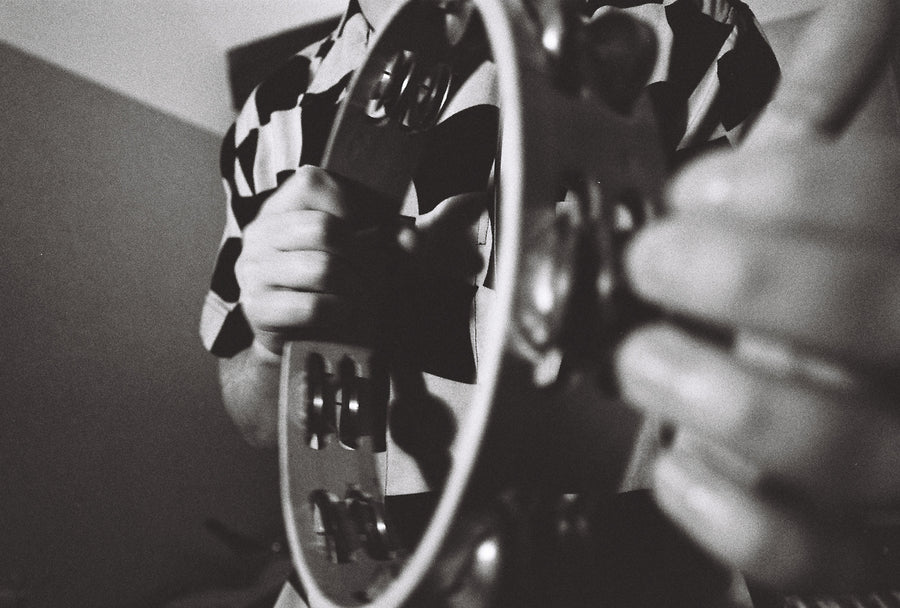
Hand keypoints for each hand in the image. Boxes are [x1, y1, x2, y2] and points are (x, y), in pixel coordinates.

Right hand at [236, 165, 487, 354]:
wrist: (310, 341)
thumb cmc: (344, 287)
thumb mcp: (379, 252)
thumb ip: (416, 229)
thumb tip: (471, 202)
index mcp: (285, 205)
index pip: (317, 181)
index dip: (355, 207)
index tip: (372, 232)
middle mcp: (262, 232)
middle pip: (325, 229)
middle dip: (364, 257)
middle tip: (376, 277)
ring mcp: (255, 272)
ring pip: (321, 267)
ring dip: (357, 288)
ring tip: (364, 299)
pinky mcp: (259, 310)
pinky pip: (313, 305)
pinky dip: (342, 313)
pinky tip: (347, 316)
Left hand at [616, 0, 899, 592]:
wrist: (881, 398)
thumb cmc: (860, 277)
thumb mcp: (868, 186)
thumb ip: (849, 106)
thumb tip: (849, 16)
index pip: (895, 211)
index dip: (802, 188)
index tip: (704, 186)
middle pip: (878, 318)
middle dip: (749, 276)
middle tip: (658, 256)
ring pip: (843, 447)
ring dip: (722, 395)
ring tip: (643, 358)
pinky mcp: (860, 540)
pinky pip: (802, 552)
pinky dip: (727, 516)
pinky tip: (677, 464)